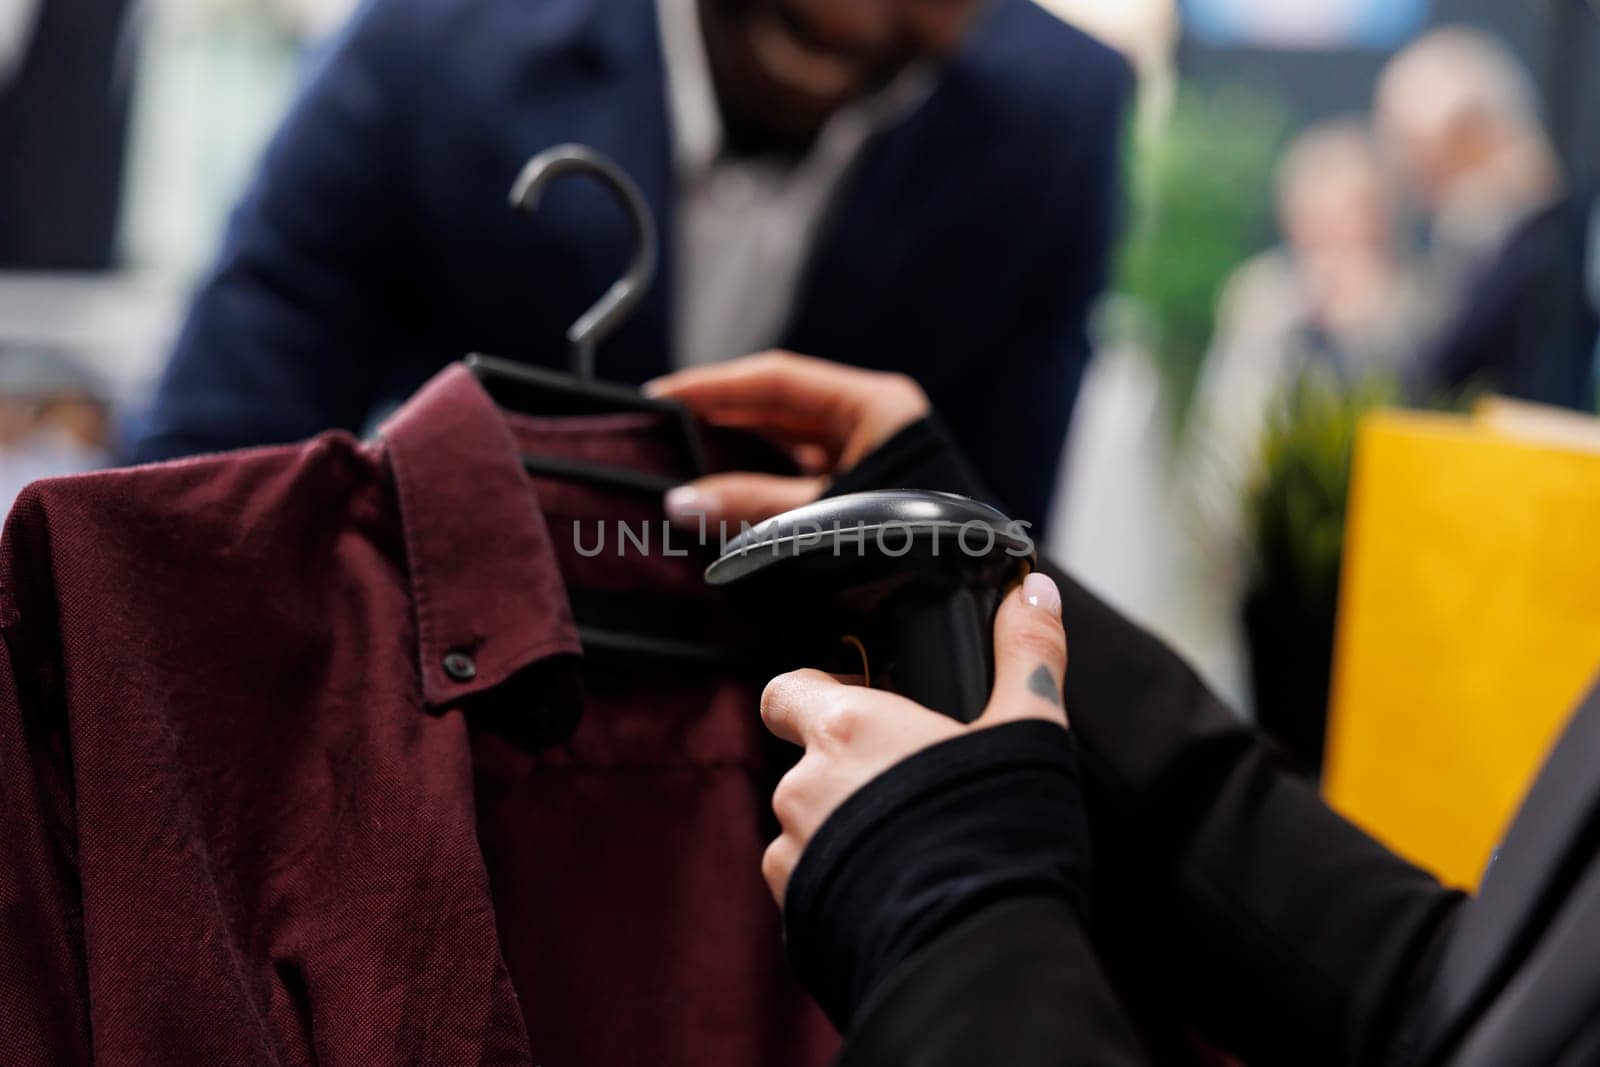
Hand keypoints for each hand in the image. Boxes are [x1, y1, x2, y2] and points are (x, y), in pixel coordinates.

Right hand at [644, 351, 929, 526]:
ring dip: (739, 449)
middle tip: (659, 425)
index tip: (660, 395)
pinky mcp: (867, 489)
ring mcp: (872, 454)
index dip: (714, 386)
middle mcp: (875, 420)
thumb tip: (681, 501)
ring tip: (680, 455)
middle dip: (721, 416)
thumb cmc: (911, 549)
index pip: (777, 379)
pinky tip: (725, 491)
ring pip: (790, 441)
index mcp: (875, 406)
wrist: (963, 603)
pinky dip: (764, 480)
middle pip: (781, 406)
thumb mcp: (823, 519)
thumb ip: (752, 506)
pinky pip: (804, 473)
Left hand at [759, 572, 1067, 904]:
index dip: (817, 695)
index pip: (787, 691)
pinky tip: (897, 893)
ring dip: (843, 832)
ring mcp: (793, 855)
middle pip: (807, 764)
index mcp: (846, 728)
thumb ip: (1028, 654)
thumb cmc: (1000, 834)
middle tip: (912, 791)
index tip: (865, 710)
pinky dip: (842, 886)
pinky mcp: (796, 916)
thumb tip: (1035, 590)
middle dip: (848, 774)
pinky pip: (809, 887)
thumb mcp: (1030, 731)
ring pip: (807, 828)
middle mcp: (802, 786)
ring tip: (912, 850)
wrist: (976, 955)